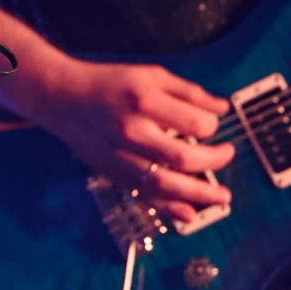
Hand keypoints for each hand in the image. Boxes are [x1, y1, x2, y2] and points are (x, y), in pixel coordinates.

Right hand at [5, 44, 232, 215]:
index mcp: (144, 101)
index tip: (213, 125)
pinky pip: (146, 196)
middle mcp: (133, 132)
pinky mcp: (116, 173)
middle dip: (214, 161)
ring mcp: (123, 157)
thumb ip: (187, 91)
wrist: (63, 99)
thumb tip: (221, 109)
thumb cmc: (108, 83)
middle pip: (184, 158)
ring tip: (222, 198)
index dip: (212, 127)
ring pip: (167, 184)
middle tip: (227, 155)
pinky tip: (190, 215)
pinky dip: (170, 209)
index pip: (194, 124)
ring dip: (200, 195)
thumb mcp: (149, 74)